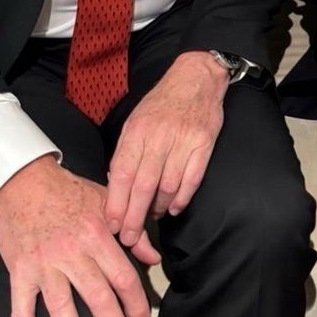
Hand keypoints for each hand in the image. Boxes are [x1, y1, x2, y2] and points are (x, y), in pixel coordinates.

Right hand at [0, 154, 160, 316]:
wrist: (25, 181)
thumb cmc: (69, 191)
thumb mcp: (107, 202)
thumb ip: (133, 232)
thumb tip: (153, 258)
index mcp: (97, 235)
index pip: (122, 276)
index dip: (135, 302)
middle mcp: (72, 253)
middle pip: (97, 296)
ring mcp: (44, 265)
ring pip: (61, 307)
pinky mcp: (20, 272)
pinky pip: (22, 309)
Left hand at [105, 50, 227, 247]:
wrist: (196, 78)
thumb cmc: (162, 102)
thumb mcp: (136, 119)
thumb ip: (127, 150)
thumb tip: (116, 185)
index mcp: (137, 130)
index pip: (122, 173)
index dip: (116, 203)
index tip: (113, 224)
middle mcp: (159, 136)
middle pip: (143, 186)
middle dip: (134, 217)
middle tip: (129, 237)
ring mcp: (183, 140)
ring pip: (168, 186)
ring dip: (159, 208)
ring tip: (153, 217)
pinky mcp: (203, 144)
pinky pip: (192, 179)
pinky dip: (182, 198)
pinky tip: (174, 207)